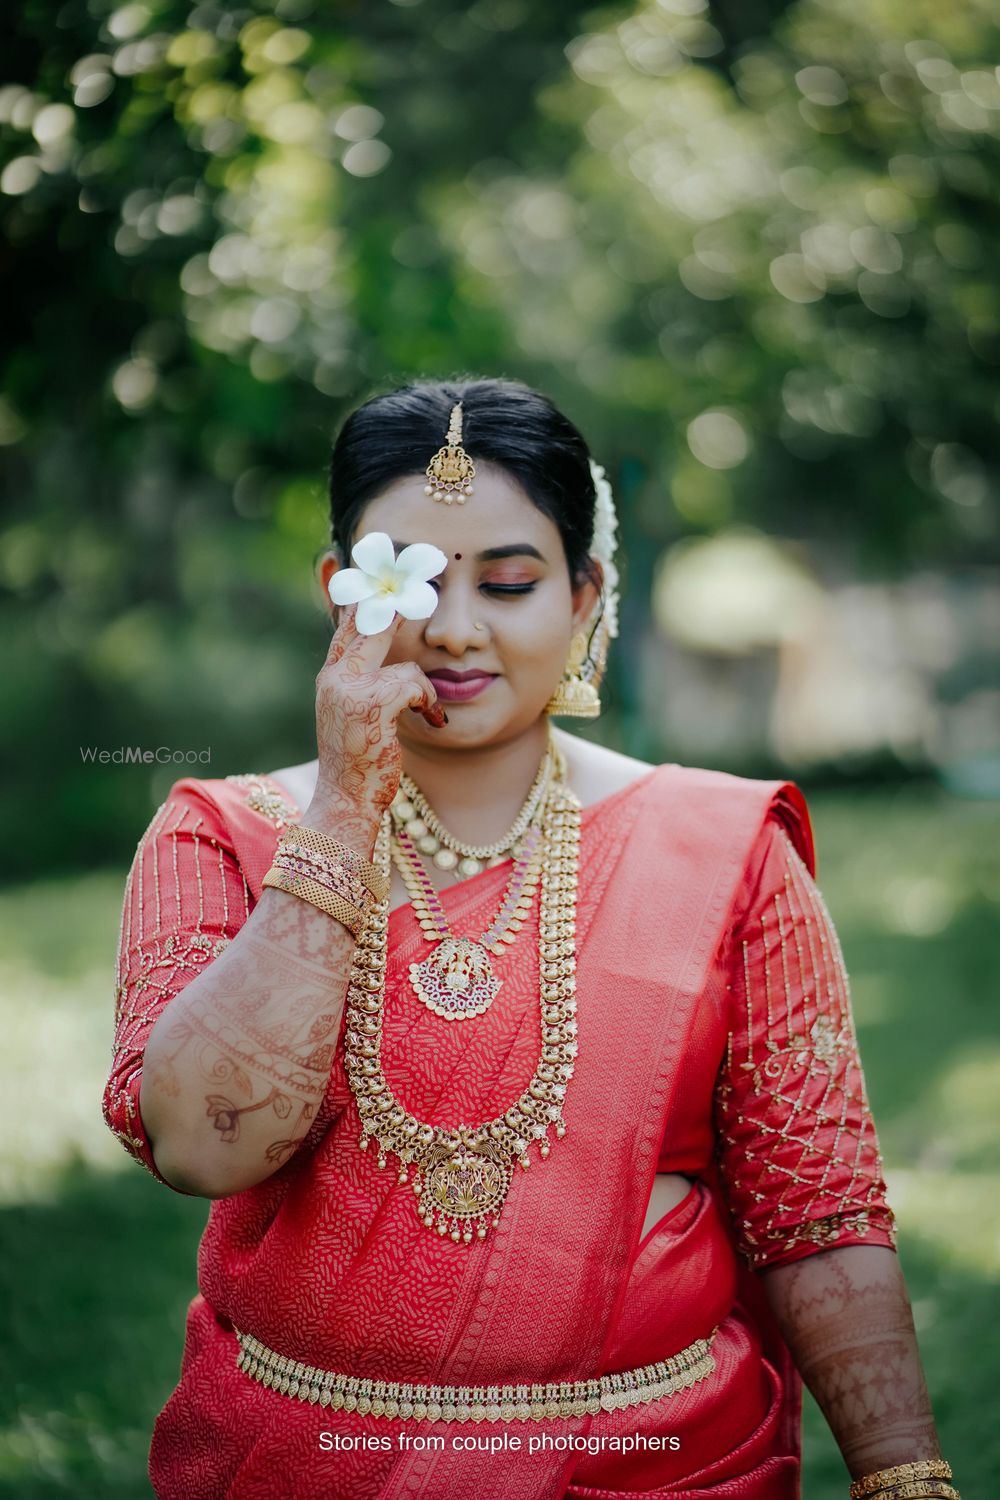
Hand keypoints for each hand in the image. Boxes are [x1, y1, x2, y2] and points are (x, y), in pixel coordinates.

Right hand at [303, 605, 444, 849]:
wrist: (345, 800)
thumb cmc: (358, 761)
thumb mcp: (354, 713)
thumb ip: (364, 681)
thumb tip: (391, 654)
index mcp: (330, 677)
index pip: (347, 624)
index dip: (367, 598)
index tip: (383, 575)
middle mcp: (334, 678)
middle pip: (370, 624)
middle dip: (397, 605)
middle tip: (422, 586)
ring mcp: (349, 690)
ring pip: (405, 667)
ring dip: (424, 691)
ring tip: (427, 713)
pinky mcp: (370, 706)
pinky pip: (414, 686)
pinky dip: (429, 704)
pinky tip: (430, 721)